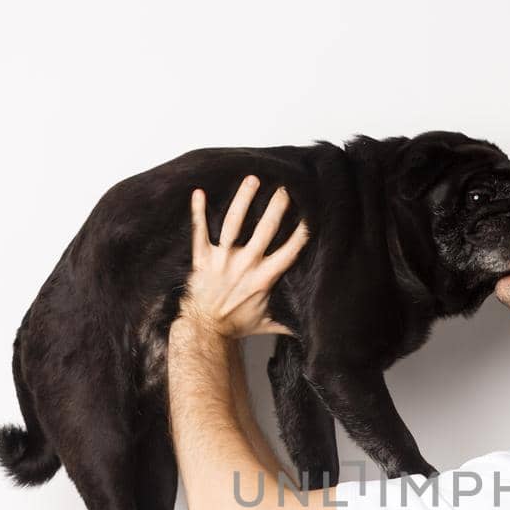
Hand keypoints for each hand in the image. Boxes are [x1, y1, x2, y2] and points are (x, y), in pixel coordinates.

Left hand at [178, 174, 308, 338]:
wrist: (204, 329)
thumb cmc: (235, 325)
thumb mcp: (267, 324)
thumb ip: (288, 321)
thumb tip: (310, 326)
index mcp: (264, 278)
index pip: (289, 251)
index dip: (301, 233)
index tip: (309, 216)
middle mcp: (245, 264)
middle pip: (265, 229)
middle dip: (276, 207)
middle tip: (284, 189)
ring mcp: (222, 259)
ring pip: (234, 222)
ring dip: (243, 199)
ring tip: (253, 179)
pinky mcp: (202, 258)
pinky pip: (199, 231)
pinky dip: (198, 211)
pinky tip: (199, 192)